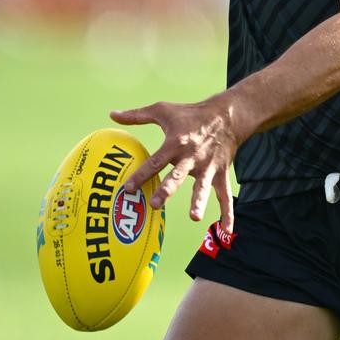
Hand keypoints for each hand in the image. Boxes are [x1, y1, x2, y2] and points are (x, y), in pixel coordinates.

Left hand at [110, 99, 237, 232]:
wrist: (225, 116)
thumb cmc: (189, 113)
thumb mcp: (162, 110)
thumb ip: (136, 115)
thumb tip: (112, 115)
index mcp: (175, 142)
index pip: (155, 161)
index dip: (140, 175)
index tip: (127, 189)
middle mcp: (191, 156)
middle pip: (177, 175)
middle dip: (167, 190)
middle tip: (155, 204)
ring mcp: (207, 166)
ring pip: (203, 186)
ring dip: (199, 201)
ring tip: (195, 217)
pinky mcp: (220, 173)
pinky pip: (224, 195)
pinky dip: (227, 212)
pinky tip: (227, 230)